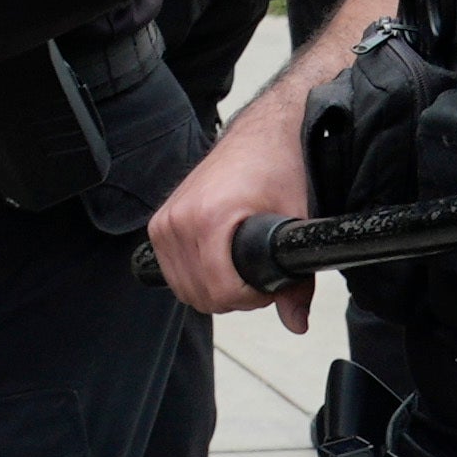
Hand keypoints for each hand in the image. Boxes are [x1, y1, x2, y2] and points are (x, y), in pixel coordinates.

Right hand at [151, 80, 323, 325]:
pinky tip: (219, 262)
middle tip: (259, 277)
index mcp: (208, 217)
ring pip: (182, 286)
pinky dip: (194, 276)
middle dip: (233, 297)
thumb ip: (297, 281)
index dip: (251, 299)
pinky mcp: (159, 221)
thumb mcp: (297, 223)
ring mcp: (164, 220)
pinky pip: (170, 269)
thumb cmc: (278, 168)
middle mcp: (178, 219)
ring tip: (240, 270)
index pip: (219, 290)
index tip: (270, 285)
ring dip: (212, 289)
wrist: (262, 134)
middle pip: (199, 294)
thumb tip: (296, 322)